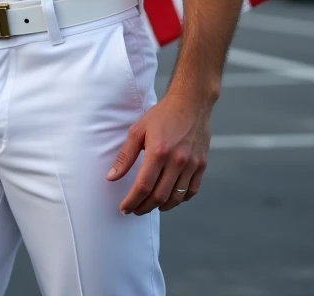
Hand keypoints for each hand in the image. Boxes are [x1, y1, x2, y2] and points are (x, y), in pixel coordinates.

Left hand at [106, 92, 209, 214]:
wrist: (190, 103)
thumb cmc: (162, 115)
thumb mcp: (138, 130)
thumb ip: (125, 156)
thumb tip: (111, 177)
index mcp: (158, 151)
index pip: (143, 186)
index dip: (132, 201)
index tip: (124, 208)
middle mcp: (177, 160)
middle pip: (159, 196)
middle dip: (144, 207)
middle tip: (134, 209)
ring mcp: (192, 164)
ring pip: (176, 198)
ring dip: (161, 206)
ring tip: (150, 205)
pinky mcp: (201, 165)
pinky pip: (191, 191)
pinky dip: (180, 200)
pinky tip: (169, 198)